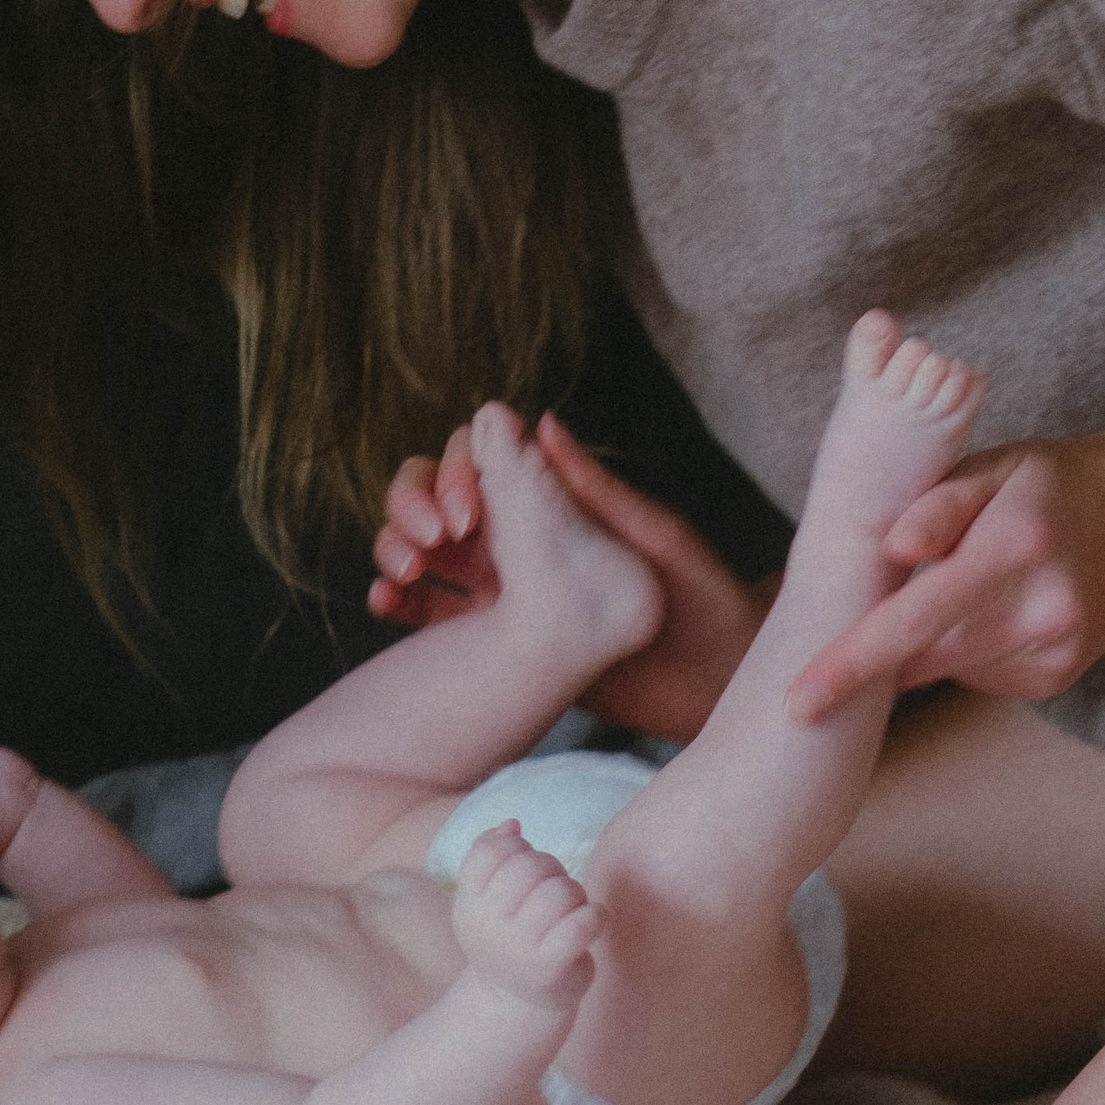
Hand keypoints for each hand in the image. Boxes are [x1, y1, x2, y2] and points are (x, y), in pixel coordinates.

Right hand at [370, 413, 768, 741]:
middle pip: (437, 503)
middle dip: (411, 508)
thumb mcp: (653, 537)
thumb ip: (594, 489)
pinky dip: (398, 602)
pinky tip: (385, 601)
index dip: (456, 473)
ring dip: (397, 550)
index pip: (479, 465)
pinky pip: (432, 618)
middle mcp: (521, 542)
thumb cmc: (702, 597)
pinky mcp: (494, 646)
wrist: (718, 683)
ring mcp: (503, 593)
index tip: (466, 511)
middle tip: (425, 543)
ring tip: (402, 573)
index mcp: (554, 506)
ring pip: (425, 556)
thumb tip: (538, 422)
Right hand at [450, 822, 599, 1012]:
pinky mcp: (552, 967)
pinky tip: (593, 921)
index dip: (517, 848)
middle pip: (529, 866)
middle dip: (551, 869)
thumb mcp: (486, 902)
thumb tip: (512, 824)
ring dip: (575, 894)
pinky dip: (596, 915)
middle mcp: (488, 928)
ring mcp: (519, 950)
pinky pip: (583, 922)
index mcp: (468, 907)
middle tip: (554, 891)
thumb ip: (490, 858)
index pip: (492, 851)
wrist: (518, 1007)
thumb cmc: (510, 941)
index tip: (525, 868)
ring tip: (571, 911)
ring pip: (560, 891)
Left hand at [787, 430, 1104, 721]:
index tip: (798, 700)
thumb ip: (937, 504)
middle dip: (875, 650)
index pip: (917, 615)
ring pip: (949, 666)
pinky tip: (993, 608)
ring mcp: (1057, 650)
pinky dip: (966, 648)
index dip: (852, 661)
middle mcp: (1043, 607)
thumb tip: (891, 549)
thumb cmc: (1049, 482)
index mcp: (1016, 545)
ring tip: (965, 581)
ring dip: (929, 638)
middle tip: (841, 637)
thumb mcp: (994, 465)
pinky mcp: (1058, 677)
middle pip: (926, 652)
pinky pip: (980, 674)